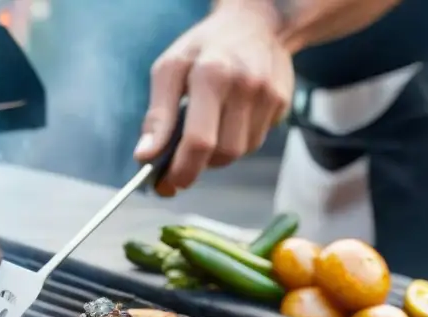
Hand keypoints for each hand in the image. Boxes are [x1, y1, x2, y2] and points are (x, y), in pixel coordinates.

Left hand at [135, 2, 294, 195]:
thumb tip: (145, 156)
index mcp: (212, 75)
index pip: (199, 140)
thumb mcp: (170, 69)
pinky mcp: (282, 102)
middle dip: (197, 166)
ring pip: (239, 152)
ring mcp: (268, 95)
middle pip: (223, 153)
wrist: (255, 21)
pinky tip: (227, 120)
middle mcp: (246, 85)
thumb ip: (157, 115)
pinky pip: (254, 141)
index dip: (182, 170)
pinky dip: (235, 141)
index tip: (167, 184)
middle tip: (179, 165)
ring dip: (217, 154)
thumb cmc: (203, 48)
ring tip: (205, 131)